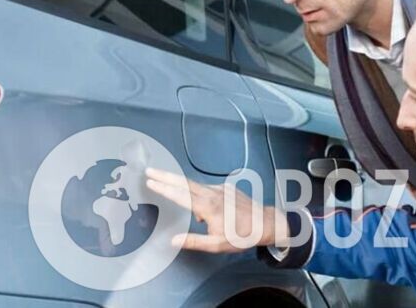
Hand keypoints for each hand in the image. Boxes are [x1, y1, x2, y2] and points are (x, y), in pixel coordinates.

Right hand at [143, 168, 294, 253]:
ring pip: (195, 184)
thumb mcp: (216, 245)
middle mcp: (211, 194)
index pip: (180, 195)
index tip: (150, 181)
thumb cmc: (241, 236)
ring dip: (179, 182)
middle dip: (165, 175)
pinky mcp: (226, 187)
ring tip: (167, 185)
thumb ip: (193, 242)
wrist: (266, 224)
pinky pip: (207, 188)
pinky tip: (201, 205)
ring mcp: (220, 188)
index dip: (163, 188)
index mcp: (207, 207)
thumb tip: (172, 241)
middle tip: (149, 170)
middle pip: (183, 182)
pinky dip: (198, 193)